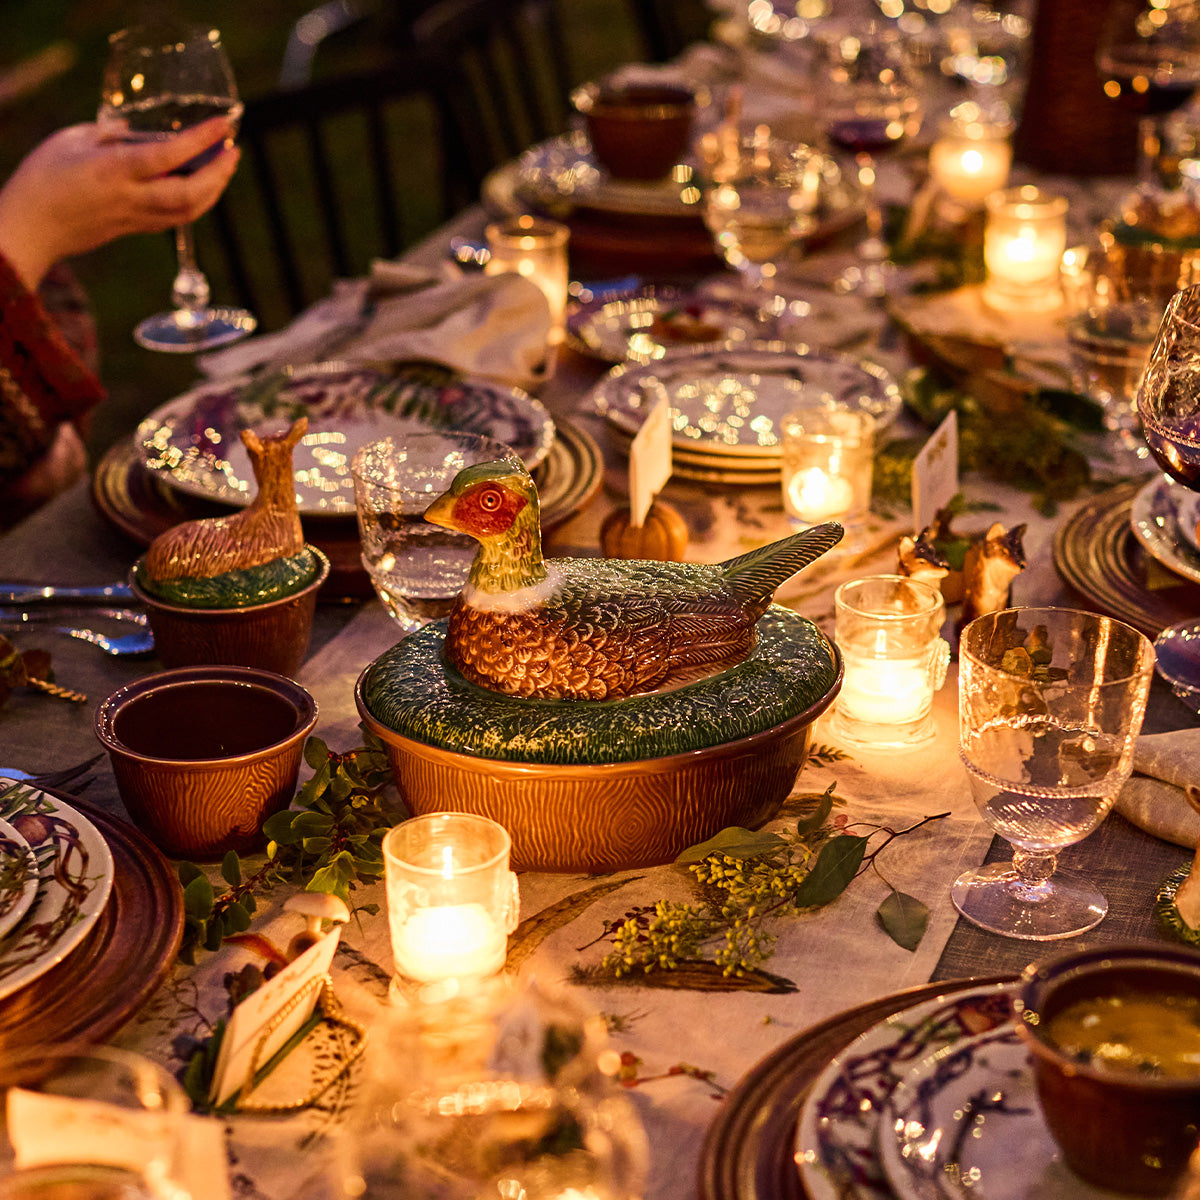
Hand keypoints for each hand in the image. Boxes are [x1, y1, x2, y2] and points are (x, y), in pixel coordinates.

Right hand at [0, 117, 239, 288]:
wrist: (31, 227)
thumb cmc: (43, 177)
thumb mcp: (72, 140)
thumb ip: (111, 136)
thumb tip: (139, 133)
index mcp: (114, 170)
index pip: (169, 155)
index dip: (201, 140)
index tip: (223, 125)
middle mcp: (131, 198)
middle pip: (190, 193)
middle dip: (219, 173)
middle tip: (233, 151)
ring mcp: (136, 218)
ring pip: (189, 211)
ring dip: (214, 190)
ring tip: (224, 167)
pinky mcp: (135, 229)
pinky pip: (176, 219)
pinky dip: (196, 203)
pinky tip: (202, 187)